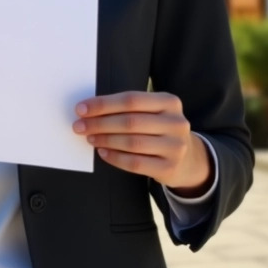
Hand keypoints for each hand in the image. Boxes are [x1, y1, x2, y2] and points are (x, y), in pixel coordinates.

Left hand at [72, 91, 212, 195]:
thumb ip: (127, 108)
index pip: (131, 100)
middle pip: (130, 121)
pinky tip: (103, 152)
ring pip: (132, 143)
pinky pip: (136, 163)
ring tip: (89, 138)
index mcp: (169, 102)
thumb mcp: (152, 112)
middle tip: (79, 126)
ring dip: (105, 140)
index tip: (80, 109)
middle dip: (100, 123)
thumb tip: (88, 110)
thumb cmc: (158, 128)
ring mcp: (176, 147)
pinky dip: (115, 158)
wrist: (188, 158)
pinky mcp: (170, 168)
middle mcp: (176, 123)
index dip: (103, 104)